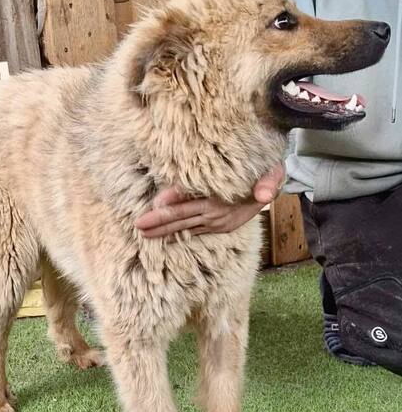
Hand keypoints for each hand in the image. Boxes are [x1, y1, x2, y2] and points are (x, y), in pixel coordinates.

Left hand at [134, 163, 284, 237]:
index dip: (174, 200)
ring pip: (184, 226)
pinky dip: (177, 233)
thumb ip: (269, 183)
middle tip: (139, 225)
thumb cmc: (267, 175)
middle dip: (159, 221)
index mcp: (225, 200)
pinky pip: (194, 230)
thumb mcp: (272, 175)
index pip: (195, 199)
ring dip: (163, 229)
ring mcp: (216, 222)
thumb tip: (264, 195)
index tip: (156, 204)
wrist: (273, 188)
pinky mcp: (218, 227)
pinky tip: (163, 236)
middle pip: (183, 216)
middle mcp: (217, 214)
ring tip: (143, 233)